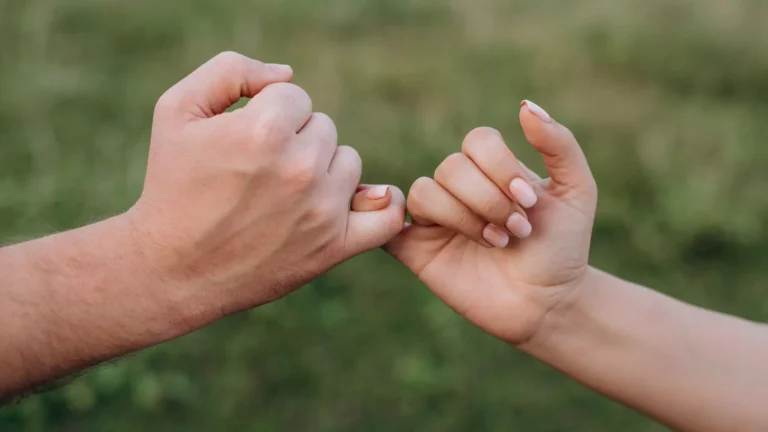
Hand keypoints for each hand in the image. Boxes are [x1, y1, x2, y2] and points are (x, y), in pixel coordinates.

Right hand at [125, 52, 405, 322]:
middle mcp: (300, 168)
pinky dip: (382, 207)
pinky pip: (385, 217)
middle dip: (294, 141)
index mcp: (264, 129)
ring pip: (348, 162)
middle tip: (258, 173)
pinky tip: (364, 202)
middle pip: (323, 127)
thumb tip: (286, 75)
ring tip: (282, 195)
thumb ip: (231, 71)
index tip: (244, 142)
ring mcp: (322, 209)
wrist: (173, 269)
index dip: (266, 114)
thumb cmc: (172, 185)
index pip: (295, 97)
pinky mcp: (334, 246)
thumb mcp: (176, 110)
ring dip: (323, 171)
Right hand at [386, 101, 596, 343]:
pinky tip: (437, 236)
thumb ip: (559, 145)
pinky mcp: (417, 249)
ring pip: (425, 192)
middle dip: (488, 199)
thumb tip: (525, 106)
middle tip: (517, 230)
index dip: (500, 166)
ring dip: (463, 217)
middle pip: (452, 167)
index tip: (530, 202)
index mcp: (492, 170)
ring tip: (496, 243)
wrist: (549, 303)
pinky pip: (390, 224)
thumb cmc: (563, 248)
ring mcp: (436, 218)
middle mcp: (461, 188)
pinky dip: (396, 221)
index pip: (478, 141)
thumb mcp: (578, 191)